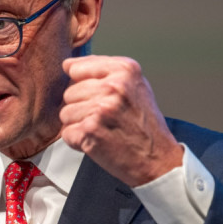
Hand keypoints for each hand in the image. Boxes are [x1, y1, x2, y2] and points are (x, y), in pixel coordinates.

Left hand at [60, 56, 182, 186]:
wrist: (157, 159)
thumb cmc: (145, 125)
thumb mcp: (135, 86)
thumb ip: (105, 71)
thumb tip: (69, 65)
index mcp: (124, 70)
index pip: (76, 67)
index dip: (81, 84)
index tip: (96, 96)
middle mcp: (113, 86)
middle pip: (69, 92)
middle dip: (81, 107)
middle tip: (105, 118)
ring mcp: (101, 109)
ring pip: (65, 113)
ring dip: (79, 124)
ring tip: (102, 129)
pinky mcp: (90, 131)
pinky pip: (66, 133)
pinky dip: (77, 141)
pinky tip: (97, 141)